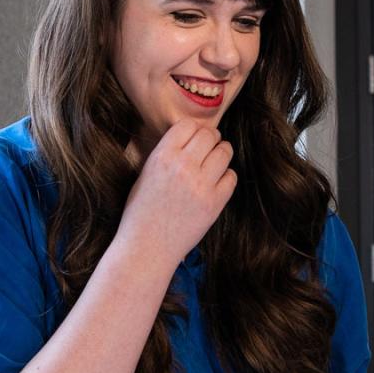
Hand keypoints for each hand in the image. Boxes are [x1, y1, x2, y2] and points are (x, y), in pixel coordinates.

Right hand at [118, 121, 235, 263]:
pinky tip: (216, 184)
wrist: (147, 247)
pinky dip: (226, 177)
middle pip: (210, 135)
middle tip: (208, 149)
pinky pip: (232, 177)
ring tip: (214, 164)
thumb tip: (191, 137)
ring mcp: (202, 185)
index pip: (189, 125)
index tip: (195, 138)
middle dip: (211, 139)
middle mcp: (183, 166)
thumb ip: (168, 153)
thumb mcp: (146, 173)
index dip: (194, 130)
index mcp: (162, 156)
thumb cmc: (142, 211)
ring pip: (225, 152)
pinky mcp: (215, 203)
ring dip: (221, 154)